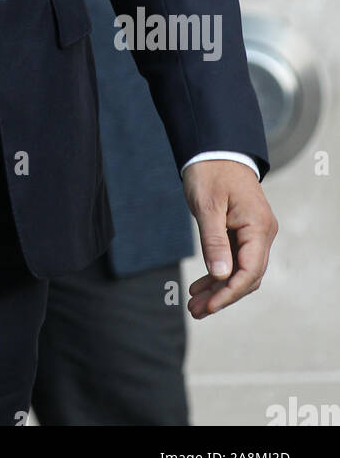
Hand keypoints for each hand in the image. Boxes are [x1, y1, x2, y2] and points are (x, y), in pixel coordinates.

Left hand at [183, 160, 277, 317]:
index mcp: (258, 227)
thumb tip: (221, 276)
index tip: (209, 306)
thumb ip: (214, 241)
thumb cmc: (210, 171)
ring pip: (240, 270)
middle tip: (195, 311)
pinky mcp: (244, 231)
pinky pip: (234, 259)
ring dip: (219, 288)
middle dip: (222, 296)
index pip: (249, 271)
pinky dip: (218, 273)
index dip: (229, 292)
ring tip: (194, 305)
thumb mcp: (207, 206)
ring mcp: (254, 232)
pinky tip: (201, 286)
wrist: (214, 147)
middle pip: (246, 276)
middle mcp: (262, 233)